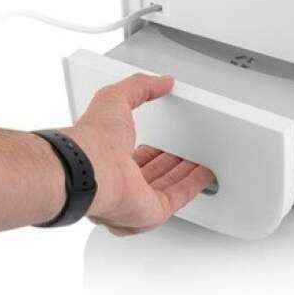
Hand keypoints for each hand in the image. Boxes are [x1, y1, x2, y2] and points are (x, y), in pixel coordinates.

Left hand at [65, 73, 214, 235]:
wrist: (91, 170)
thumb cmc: (93, 140)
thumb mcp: (114, 98)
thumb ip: (139, 87)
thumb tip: (161, 81)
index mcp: (106, 159)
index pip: (134, 156)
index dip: (151, 148)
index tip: (166, 139)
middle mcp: (119, 182)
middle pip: (151, 176)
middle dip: (170, 165)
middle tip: (186, 153)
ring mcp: (134, 200)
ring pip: (165, 189)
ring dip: (184, 176)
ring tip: (200, 165)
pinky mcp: (150, 213)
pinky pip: (177, 199)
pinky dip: (192, 187)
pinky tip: (203, 177)